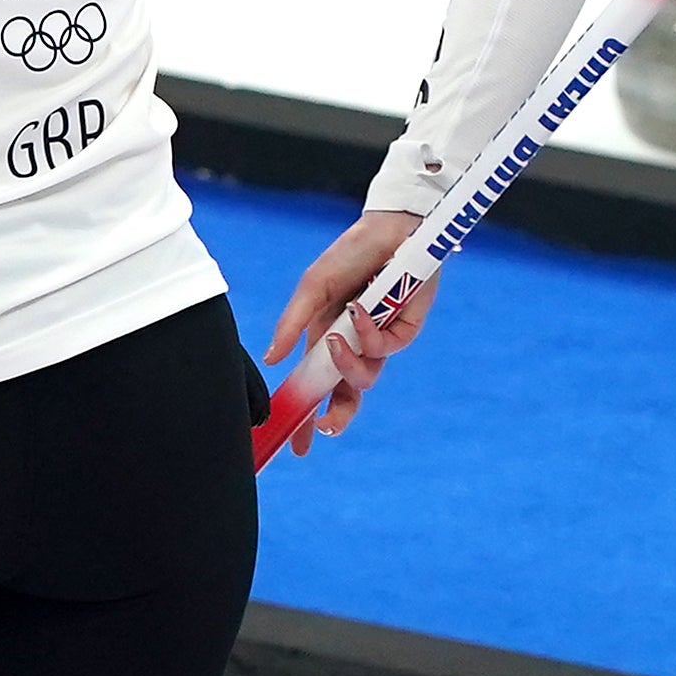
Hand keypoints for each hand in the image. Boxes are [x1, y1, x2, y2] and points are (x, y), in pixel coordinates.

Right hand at [263, 211, 438, 453]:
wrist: (392, 231)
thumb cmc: (348, 255)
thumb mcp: (312, 289)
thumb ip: (292, 325)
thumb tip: (271, 360)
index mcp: (325, 337)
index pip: (316, 385)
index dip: (306, 416)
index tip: (295, 444)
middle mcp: (354, 344)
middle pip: (346, 395)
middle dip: (336, 415)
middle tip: (325, 427)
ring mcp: (380, 339)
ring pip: (366, 377)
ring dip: (349, 366)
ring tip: (338, 338)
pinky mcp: (405, 330)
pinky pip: (386, 350)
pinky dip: (369, 334)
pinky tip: (361, 309)